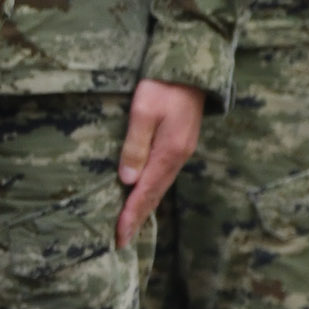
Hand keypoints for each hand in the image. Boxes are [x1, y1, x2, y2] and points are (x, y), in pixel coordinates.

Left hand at [115, 77, 204, 247]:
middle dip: (138, 218)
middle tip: (122, 241)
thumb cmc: (162, 85)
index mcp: (169, 152)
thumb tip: (128, 180)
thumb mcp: (144, 111)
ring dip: (145, 207)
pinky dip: (151, 191)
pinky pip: (162, 175)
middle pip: (155, 194)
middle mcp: (177, 156)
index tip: (119, 237)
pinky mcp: (178, 143)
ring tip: (130, 226)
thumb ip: (135, 145)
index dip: (131, 216)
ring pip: (159, 186)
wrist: (189, 67)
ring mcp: (180, 151)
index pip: (146, 192)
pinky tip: (143, 195)